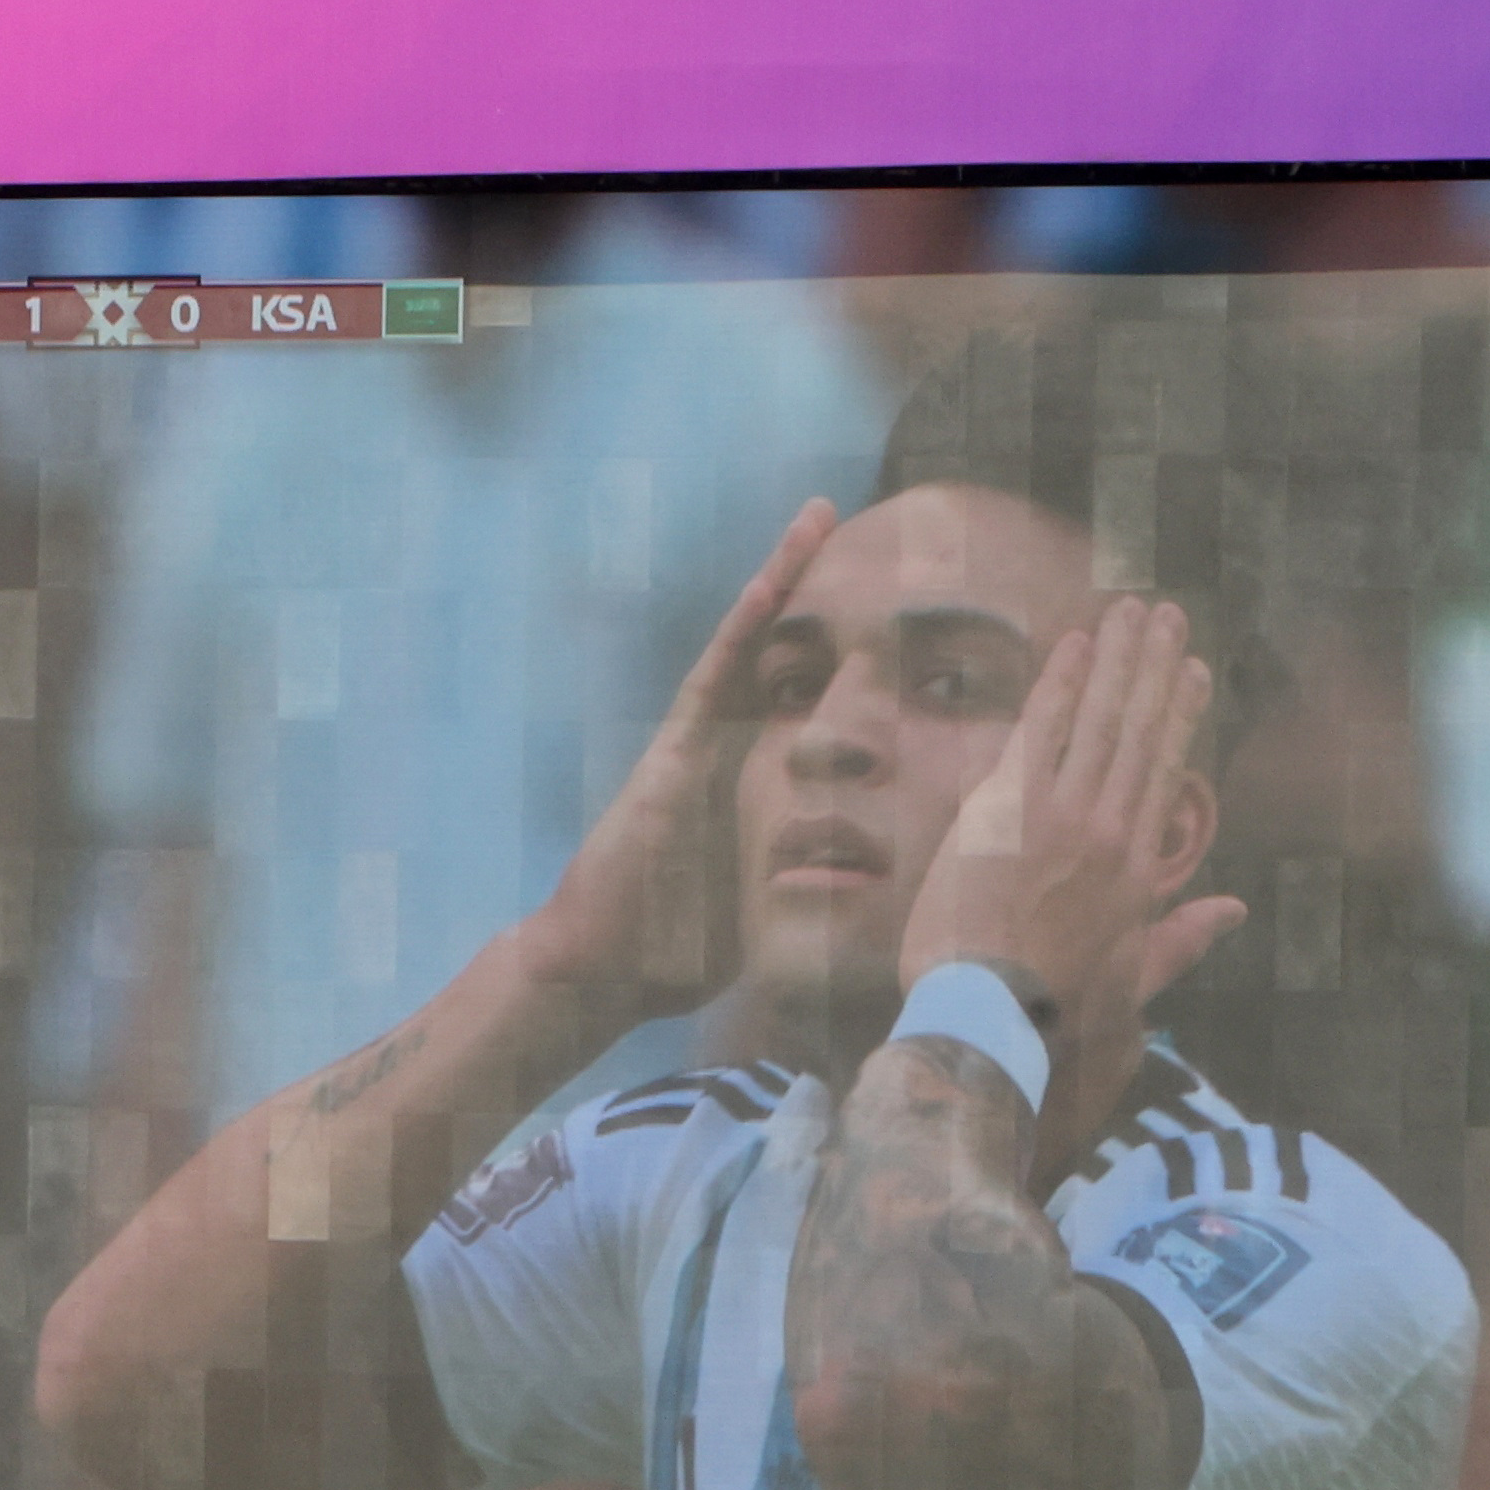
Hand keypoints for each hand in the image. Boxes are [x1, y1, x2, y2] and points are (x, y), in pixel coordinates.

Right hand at [526, 502, 837, 1023]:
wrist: (602, 971)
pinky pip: (713, 682)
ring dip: (778, 580)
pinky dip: (741, 631)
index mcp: (750, 780)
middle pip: (777, 652)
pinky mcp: (673, 758)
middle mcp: (723, 749)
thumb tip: (867, 899)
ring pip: (747, 647)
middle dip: (808, 588)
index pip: (802, 700)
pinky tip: (769, 583)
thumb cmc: (673, 954)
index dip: (839, 648)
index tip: (888, 605)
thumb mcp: (766, 910)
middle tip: (842, 519)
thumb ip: (805, 886)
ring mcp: (695, 747)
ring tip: (816, 519)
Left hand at [892, 596, 1240, 1129]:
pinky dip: (1060, 682)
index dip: (1179, 715)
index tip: (1192, 672)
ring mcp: (1061, 813)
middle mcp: (1109, 829)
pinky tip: (1076, 643)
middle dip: (1154, 667)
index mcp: (1138, 868)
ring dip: (1116, 659)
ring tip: (1131, 610)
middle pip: (1138, 732)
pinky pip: (1040, 728)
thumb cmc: (1055, 1010)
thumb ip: (1184, 939)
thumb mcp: (1134, 982)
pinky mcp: (1008, 806)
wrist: (993, 1015)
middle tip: (1168, 616)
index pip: (1165, 771)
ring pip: (1098, 719)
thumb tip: (1233, 910)